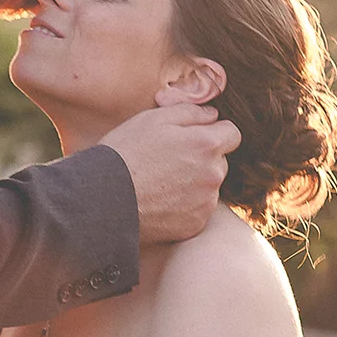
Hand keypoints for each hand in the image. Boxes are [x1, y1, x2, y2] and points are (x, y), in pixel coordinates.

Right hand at [100, 102, 239, 243]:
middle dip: (203, 158)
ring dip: (195, 182)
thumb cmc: (125, 154)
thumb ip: (190, 112)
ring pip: (210, 186)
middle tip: (171, 160)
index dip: (214, 132)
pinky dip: (187, 205)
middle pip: (220, 161)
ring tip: (162, 181)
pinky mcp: (195, 224)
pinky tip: (162, 200)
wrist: (103, 199)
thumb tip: (212, 115)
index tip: (195, 137)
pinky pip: (199, 209)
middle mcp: (213, 175)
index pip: (233, 134)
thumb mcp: (153, 119)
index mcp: (206, 145)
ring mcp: (206, 203)